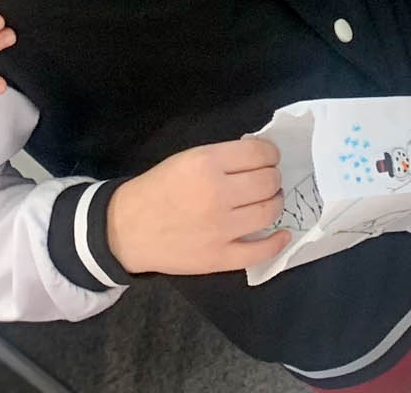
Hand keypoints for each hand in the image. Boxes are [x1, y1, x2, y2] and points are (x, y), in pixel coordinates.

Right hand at [105, 139, 289, 275]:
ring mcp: (221, 229)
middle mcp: (218, 194)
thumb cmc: (159, 188)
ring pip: (269, 211)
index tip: (268, 158)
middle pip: (269, 181)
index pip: (260, 152)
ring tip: (268, 201)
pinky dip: (277, 241)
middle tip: (266, 180)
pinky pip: (260, 251)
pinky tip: (282, 234)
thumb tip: (261, 154)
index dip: (270, 153)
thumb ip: (223, 156)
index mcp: (207, 163)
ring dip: (275, 202)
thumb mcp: (187, 158)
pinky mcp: (220, 257)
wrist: (127, 229)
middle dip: (273, 177)